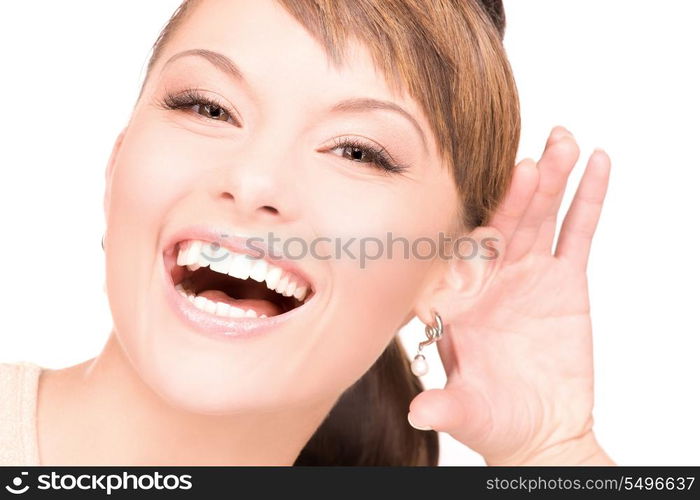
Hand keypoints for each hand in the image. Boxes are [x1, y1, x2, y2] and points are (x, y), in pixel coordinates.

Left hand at [407, 126, 614, 464]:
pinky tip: (597, 163)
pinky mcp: (565, 279)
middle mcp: (489, 277)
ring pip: (540, 217)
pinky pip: (578, 233)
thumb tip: (420, 414)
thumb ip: (445, 406)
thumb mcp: (467, 412)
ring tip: (563, 140)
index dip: (471, 225)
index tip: (478, 197)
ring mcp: (527, 273)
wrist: (537, 430)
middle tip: (533, 156)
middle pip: (503, 223)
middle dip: (517, 190)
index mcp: (457, 299)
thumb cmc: (493, 420)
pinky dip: (588, 200)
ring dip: (552, 179)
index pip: (459, 252)